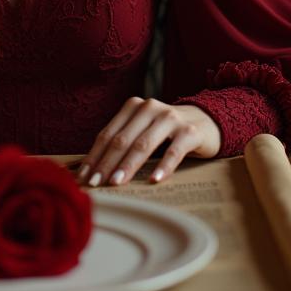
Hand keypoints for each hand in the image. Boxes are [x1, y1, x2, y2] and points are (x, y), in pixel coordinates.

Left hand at [77, 97, 220, 186]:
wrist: (207, 121)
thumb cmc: (167, 132)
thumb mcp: (143, 130)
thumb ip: (123, 142)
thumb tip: (90, 169)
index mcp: (133, 107)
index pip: (108, 134)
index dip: (94, 156)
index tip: (83, 177)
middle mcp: (149, 108)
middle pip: (122, 139)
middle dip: (106, 163)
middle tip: (95, 184)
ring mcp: (170, 118)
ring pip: (144, 144)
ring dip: (128, 165)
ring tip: (116, 183)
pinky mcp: (190, 132)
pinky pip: (174, 151)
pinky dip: (163, 167)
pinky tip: (153, 181)